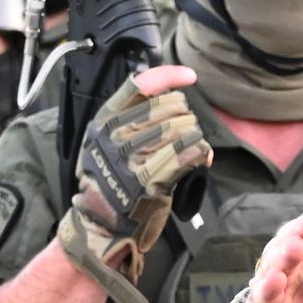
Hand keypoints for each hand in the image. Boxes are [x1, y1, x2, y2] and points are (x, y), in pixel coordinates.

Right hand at [59, 65, 213, 302]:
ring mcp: (132, 155)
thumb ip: (135, 122)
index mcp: (105, 121)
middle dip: (187, 120)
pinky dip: (201, 154)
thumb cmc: (113, 187)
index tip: (190, 76)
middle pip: (171, 106)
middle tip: (187, 137)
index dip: (169, 75)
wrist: (101, 227)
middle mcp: (115, 134)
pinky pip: (190, 152)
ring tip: (192, 152)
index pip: (139, 84)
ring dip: (196, 139)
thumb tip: (173, 98)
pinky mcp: (150, 177)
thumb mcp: (111, 146)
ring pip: (185, 128)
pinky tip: (199, 160)